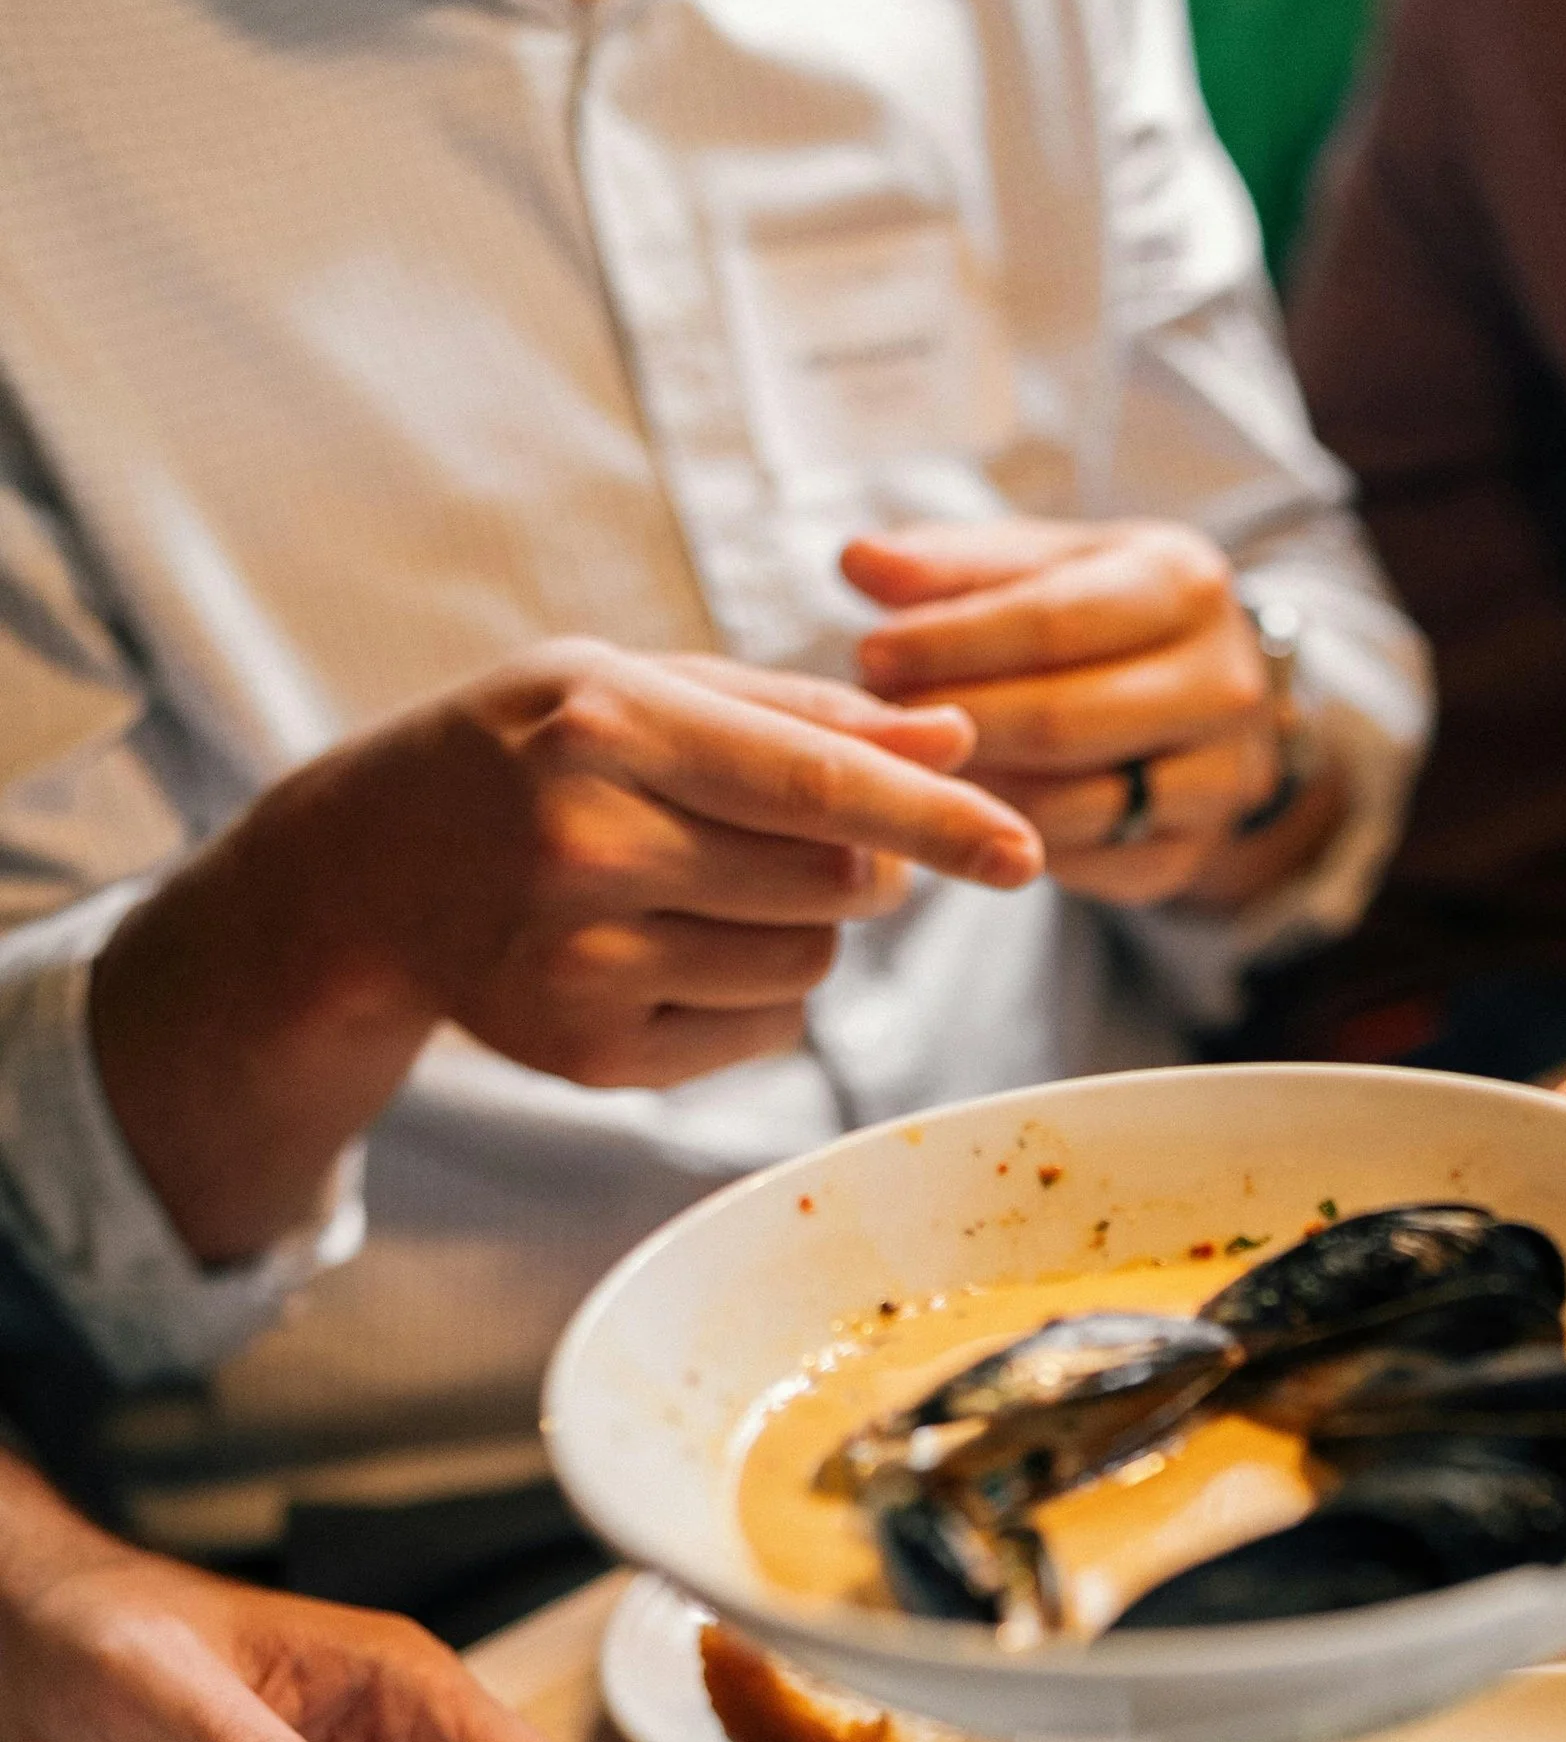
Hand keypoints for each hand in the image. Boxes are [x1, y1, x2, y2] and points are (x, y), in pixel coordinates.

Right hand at [93, 642, 1046, 1264]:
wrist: (366, 872)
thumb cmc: (524, 755)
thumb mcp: (637, 686)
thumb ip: (800, 713)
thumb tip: (954, 741)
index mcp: (608, 725)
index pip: (816, 781)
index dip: (935, 818)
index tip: (1024, 851)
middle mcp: (590, 846)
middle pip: (832, 882)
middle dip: (854, 864)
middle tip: (777, 836)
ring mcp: (585, 963)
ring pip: (808, 968)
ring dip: (799, 932)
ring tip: (696, 886)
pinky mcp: (593, 1054)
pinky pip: (763, 1036)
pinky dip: (752, 998)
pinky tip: (664, 950)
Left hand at [844, 520, 1296, 906]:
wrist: (1204, 695)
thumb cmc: (1104, 617)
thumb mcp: (1041, 565)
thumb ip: (952, 565)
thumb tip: (858, 561)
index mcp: (1184, 584)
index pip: (1054, 621)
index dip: (952, 644)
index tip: (871, 655)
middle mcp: (1223, 684)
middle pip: (1063, 722)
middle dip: (956, 726)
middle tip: (878, 724)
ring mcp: (1217, 779)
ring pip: (1072, 805)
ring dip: (976, 794)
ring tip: (913, 770)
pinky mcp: (1187, 855)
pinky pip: (1083, 863)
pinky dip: (1014, 841)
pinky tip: (966, 813)